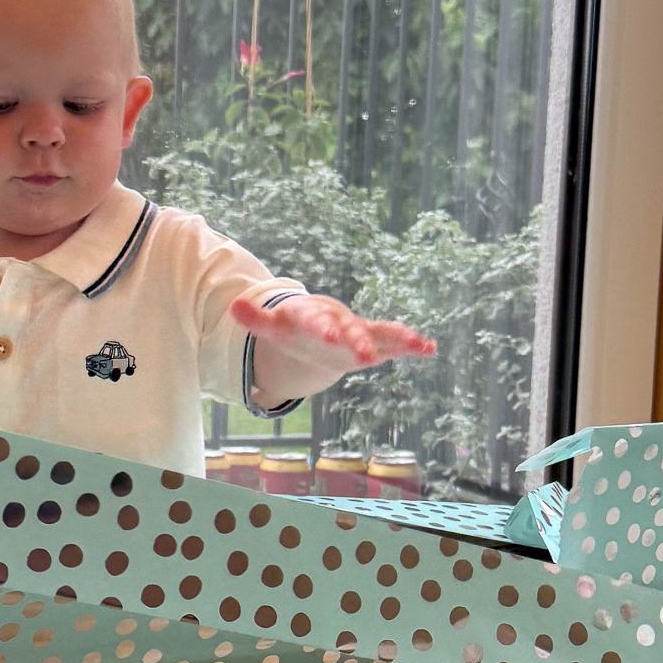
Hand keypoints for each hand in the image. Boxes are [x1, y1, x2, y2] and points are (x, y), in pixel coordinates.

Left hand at [231, 293, 435, 402]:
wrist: (317, 326)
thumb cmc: (293, 329)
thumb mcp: (273, 328)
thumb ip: (255, 319)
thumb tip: (232, 305)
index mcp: (315, 316)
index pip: (318, 321)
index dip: (324, 328)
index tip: (330, 336)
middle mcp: (341, 320)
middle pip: (350, 330)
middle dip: (357, 341)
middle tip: (365, 356)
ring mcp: (360, 330)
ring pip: (379, 332)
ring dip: (397, 338)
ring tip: (418, 345)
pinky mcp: (375, 340)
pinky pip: (394, 340)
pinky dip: (412, 344)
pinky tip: (431, 349)